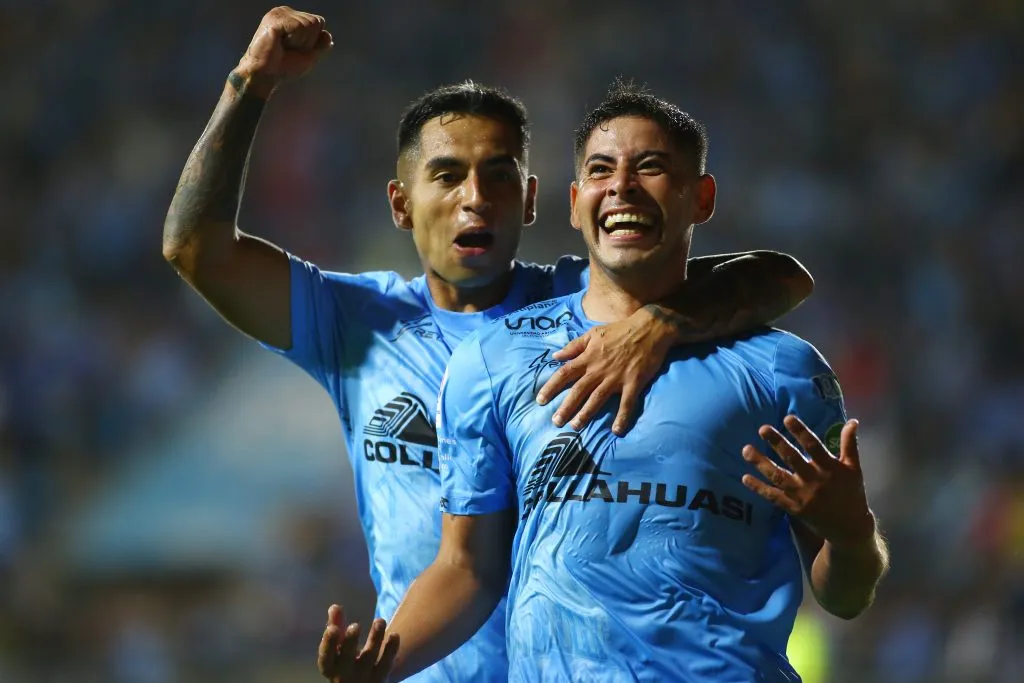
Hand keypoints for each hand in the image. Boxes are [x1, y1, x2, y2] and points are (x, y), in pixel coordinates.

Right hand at [236, 7, 332, 95]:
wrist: (265, 74)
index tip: (296, 49)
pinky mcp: (275, 19)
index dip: (313, 40)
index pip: (318, 22)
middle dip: (307, 41)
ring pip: (308, 25)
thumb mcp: (308, 57)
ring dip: (300, 42)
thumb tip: (328, 35)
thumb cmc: (283, 66)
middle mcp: (286, 12)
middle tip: (289, 48)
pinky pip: (298, 27)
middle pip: (315, 22)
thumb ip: (320, 46)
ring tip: (283, 47)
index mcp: (293, 18)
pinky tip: (280, 43)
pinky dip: (294, 40)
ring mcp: (279, 14)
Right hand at [318, 604, 398, 682]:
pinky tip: (394, 635)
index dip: (328, 643)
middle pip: (347, 658)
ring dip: (375, 638)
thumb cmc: (345, 662)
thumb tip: (335, 606)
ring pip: (370, 658)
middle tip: (355, 626)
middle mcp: (344, 675)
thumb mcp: (338, 650)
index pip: (326, 657)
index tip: (332, 628)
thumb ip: (336, 627)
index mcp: (330, 667)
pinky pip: (386, 664)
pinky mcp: (380, 679)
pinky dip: (391, 650)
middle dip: (350, 642)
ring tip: (380, 620)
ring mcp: (363, 679)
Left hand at [536, 306, 674, 435]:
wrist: (650, 328)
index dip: (551, 387)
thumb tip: (555, 356)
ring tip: (575, 427)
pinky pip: (627, 403)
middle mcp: (599, 369)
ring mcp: (616, 377)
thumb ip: (573, 346)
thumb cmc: (619, 330)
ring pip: (597, 398)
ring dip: (586, 413)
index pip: (564, 373)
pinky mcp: (634, 383)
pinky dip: (622, 417)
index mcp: (588, 357)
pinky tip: (617, 430)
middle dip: (565, 407)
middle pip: (578, 390)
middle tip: (556, 422)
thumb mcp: (593, 333)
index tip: (540, 400)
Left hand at [741, 416, 874, 547]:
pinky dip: (759, 488)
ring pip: (778, 477)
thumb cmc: (852, 493)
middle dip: (777, 443)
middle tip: (762, 429)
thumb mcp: (854, 468)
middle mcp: (814, 481)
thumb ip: (850, 444)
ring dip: (761, 463)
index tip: (787, 418)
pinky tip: (745, 478)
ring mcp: (802, 496)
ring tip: (746, 450)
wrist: (850, 528)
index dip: (801, 432)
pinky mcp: (794, 509)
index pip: (814, 446)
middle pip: (792, 459)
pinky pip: (773, 497)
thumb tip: (852, 421)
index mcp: (830, 468)